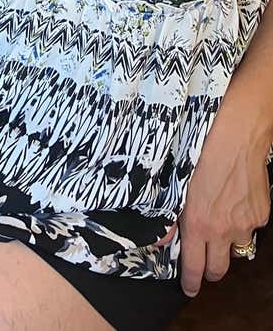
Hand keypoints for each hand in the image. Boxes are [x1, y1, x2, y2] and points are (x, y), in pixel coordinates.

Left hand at [176, 85, 271, 295]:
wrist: (237, 133)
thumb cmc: (200, 149)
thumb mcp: (175, 179)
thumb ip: (168, 213)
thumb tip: (161, 238)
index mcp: (197, 223)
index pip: (194, 266)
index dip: (191, 282)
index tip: (189, 288)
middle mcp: (222, 229)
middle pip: (219, 268)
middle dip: (211, 270)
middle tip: (205, 265)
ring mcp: (245, 223)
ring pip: (237, 247)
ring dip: (228, 241)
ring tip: (219, 223)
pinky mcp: (261, 214)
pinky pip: (251, 227)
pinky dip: (243, 220)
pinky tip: (234, 201)